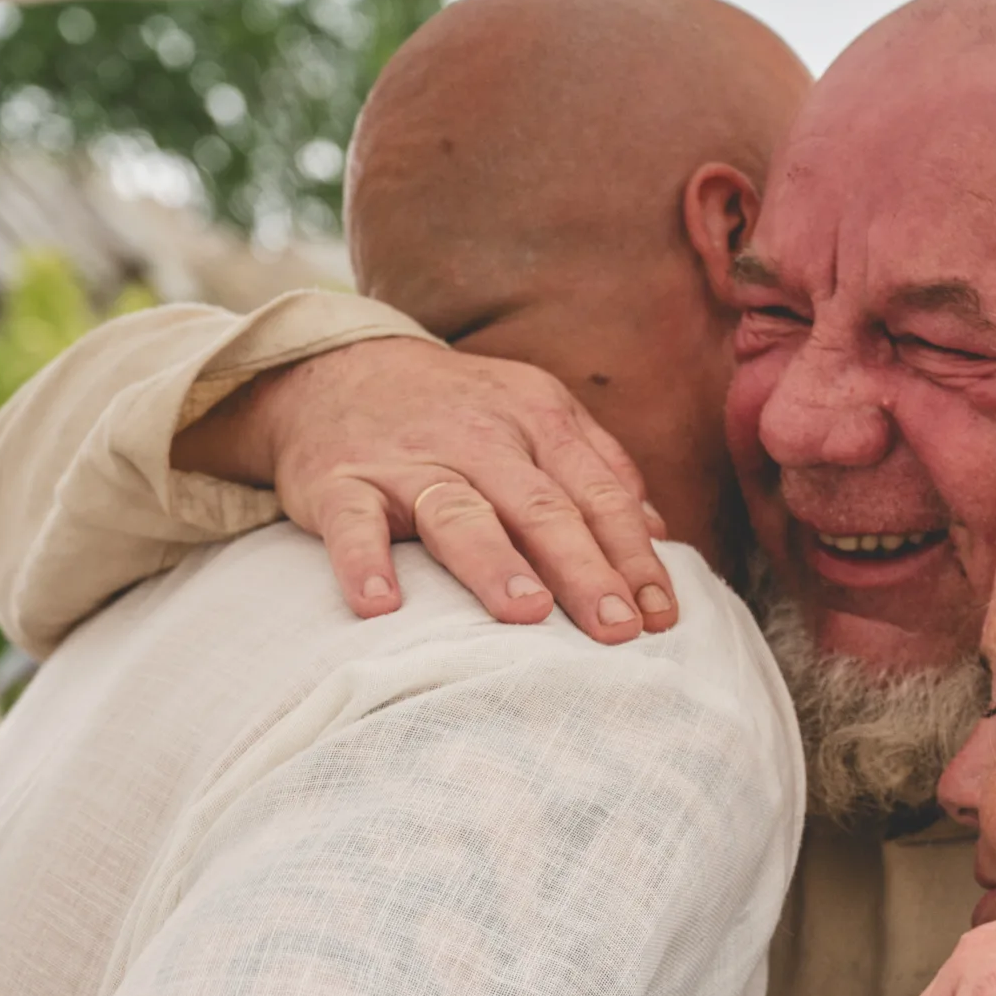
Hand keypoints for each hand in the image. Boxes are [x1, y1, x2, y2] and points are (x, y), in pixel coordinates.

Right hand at [172, 337, 676, 643]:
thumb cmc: (454, 411)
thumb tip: (657, 531)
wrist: (333, 368)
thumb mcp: (533, 414)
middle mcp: (478, 438)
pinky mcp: (339, 482)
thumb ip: (597, 466)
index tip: (661, 616)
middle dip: (584, 569)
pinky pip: (352, 525)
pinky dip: (363, 563)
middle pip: (542, 509)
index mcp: (537, 419)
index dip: (634, 556)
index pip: (599, 495)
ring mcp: (408, 461)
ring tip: (527, 615)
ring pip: (459, 513)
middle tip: (616, 628)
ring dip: (494, 564)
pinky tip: (381, 606)